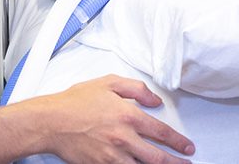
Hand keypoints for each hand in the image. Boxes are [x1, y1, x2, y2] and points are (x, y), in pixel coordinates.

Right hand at [27, 75, 194, 163]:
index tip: (187, 147)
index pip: (161, 132)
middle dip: (175, 162)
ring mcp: (112, 156)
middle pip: (157, 157)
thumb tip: (155, 100)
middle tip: (186, 163)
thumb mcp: (109, 83)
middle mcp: (123, 139)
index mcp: (128, 116)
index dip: (178, 142)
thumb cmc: (75, 102)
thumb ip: (137, 89)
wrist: (51, 122)